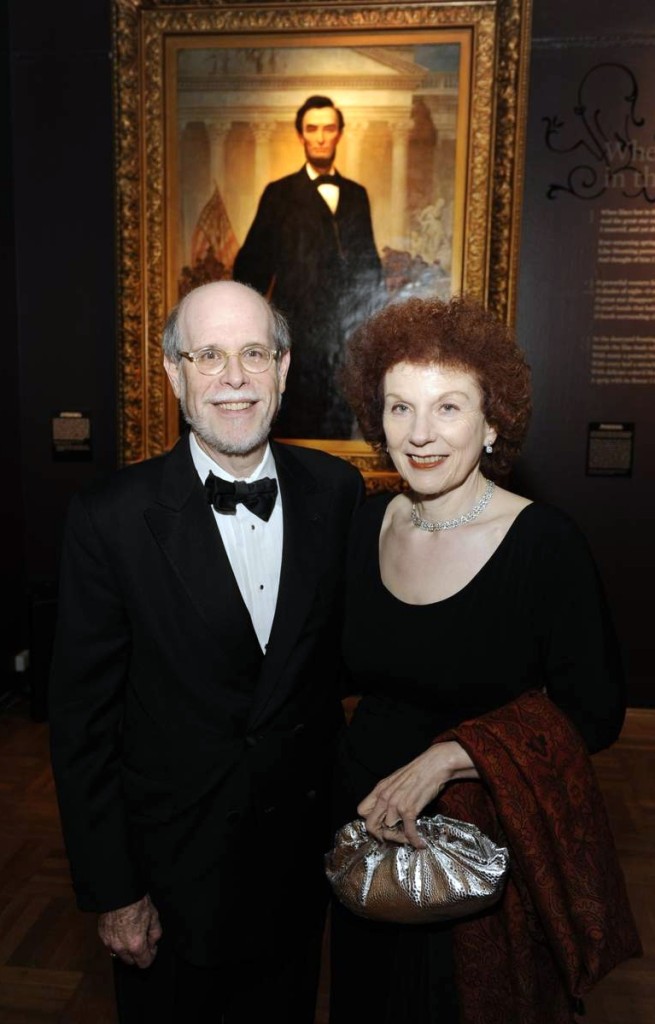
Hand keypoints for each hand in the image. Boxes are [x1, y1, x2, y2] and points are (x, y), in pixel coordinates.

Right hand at [98, 893, 162, 967]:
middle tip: (142, 938)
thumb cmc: (136, 901)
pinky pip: (111, 944)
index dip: (151, 955)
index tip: (152, 947)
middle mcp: (121, 947)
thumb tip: (153, 942)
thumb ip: (155, 933)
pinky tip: (121, 927)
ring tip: (131, 931)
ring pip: (120, 953)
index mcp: (136, 945)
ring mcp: (109, 942)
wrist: (118, 891)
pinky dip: (117, 940)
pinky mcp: (102, 935)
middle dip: (138, 953)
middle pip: (131, 961)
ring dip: (126, 948)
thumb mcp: (154, 916)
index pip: (144, 963)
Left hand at [357, 741, 477, 848]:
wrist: (435, 764)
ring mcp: (396, 804)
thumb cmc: (418, 771)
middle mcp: (385, 797)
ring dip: (399, 837)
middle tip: (390, 838)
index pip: (362, 811)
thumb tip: (386, 810)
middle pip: (370, 825)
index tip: (379, 825)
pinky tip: (420, 844)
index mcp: (380, 789)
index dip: (369, 821)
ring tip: (408, 837)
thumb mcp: (396, 780)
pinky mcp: (409, 810)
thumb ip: (388, 794)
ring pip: (389, 831)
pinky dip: (415, 841)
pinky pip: (408, 832)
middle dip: (379, 835)